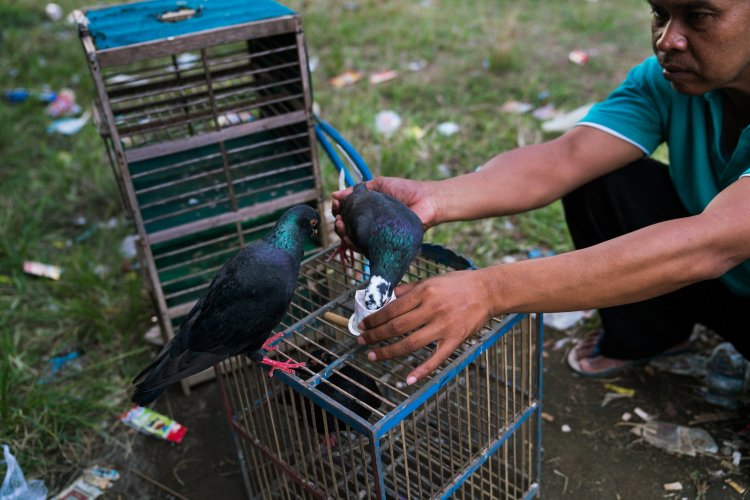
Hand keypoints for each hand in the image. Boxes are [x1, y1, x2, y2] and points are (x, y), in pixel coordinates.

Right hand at [331, 177, 437, 247]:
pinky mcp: (384, 246)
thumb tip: (335, 195)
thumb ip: (358, 189)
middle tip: (339, 218)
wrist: (427, 200)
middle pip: (348, 231)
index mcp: (369, 212)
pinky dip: (354, 245)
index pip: (348, 216)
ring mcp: (377, 237)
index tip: (336, 206)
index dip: (339, 212)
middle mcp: (371, 225)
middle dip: (339, 225)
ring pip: (354, 241)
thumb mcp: (379, 185)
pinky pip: (366, 249)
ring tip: (342, 225)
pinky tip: (350, 238)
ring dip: (343, 235)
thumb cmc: (406, 190)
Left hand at [356, 269, 494, 383]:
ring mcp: (443, 326)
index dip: (374, 319)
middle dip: (375, 335)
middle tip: (361, 341)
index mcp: (424, 293)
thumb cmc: (459, 284)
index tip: (363, 324)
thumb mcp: (432, 280)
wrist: (488, 291)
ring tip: (373, 356)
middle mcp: (432, 309)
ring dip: (388, 352)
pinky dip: (422, 371)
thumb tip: (388, 296)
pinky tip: (408, 379)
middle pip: (396, 327)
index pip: (392, 309)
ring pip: (410, 344)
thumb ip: (409, 289)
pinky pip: (436, 358)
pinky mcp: (455, 340)